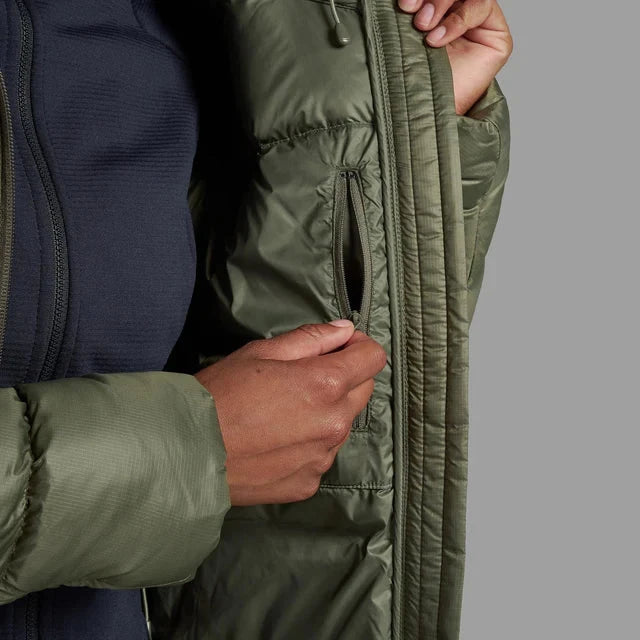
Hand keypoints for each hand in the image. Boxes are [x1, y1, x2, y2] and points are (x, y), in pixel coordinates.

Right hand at [195, 321, 386, 505]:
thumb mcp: (261, 353)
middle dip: (344, 377)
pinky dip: (308, 444)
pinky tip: (276, 441)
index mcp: (326, 384)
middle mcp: (334, 423)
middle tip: (304, 377)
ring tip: (283, 412)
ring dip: (326, 413)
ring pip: (342, 424)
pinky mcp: (308, 482)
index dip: (359, 346)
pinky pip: (321, 455)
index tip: (340, 346)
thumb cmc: (220, 393)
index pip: (373, 358)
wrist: (186, 452)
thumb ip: (311, 338)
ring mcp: (323, 457)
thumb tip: (345, 330)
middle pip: (363, 391)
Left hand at [398, 0, 512, 114]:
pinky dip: (458, 18)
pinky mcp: (496, 37)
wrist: (426, 115)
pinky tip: (437, 38)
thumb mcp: (409, 36)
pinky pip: (481, 6)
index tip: (404, 5)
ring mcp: (480, 27)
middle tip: (414, 14)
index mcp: (440, 17)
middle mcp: (459, 18)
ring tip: (423, 25)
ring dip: (442, 3)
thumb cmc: (415, 82)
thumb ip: (416, 9)